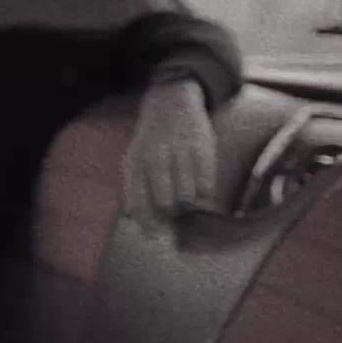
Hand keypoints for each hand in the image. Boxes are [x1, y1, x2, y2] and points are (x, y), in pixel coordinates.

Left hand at [121, 78, 217, 232]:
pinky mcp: (202, 147)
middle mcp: (155, 158)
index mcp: (135, 164)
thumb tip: (140, 226)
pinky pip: (206, 184)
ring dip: (189, 205)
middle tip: (176, 215)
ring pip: (188, 197)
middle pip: (166, 204)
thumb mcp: (134, 162)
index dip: (148, 225)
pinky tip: (200, 186)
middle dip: (172, 216)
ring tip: (187, 198)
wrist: (169, 104)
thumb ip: (135, 192)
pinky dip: (204, 192)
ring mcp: (179, 152)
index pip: (139, 203)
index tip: (157, 238)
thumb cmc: (150, 144)